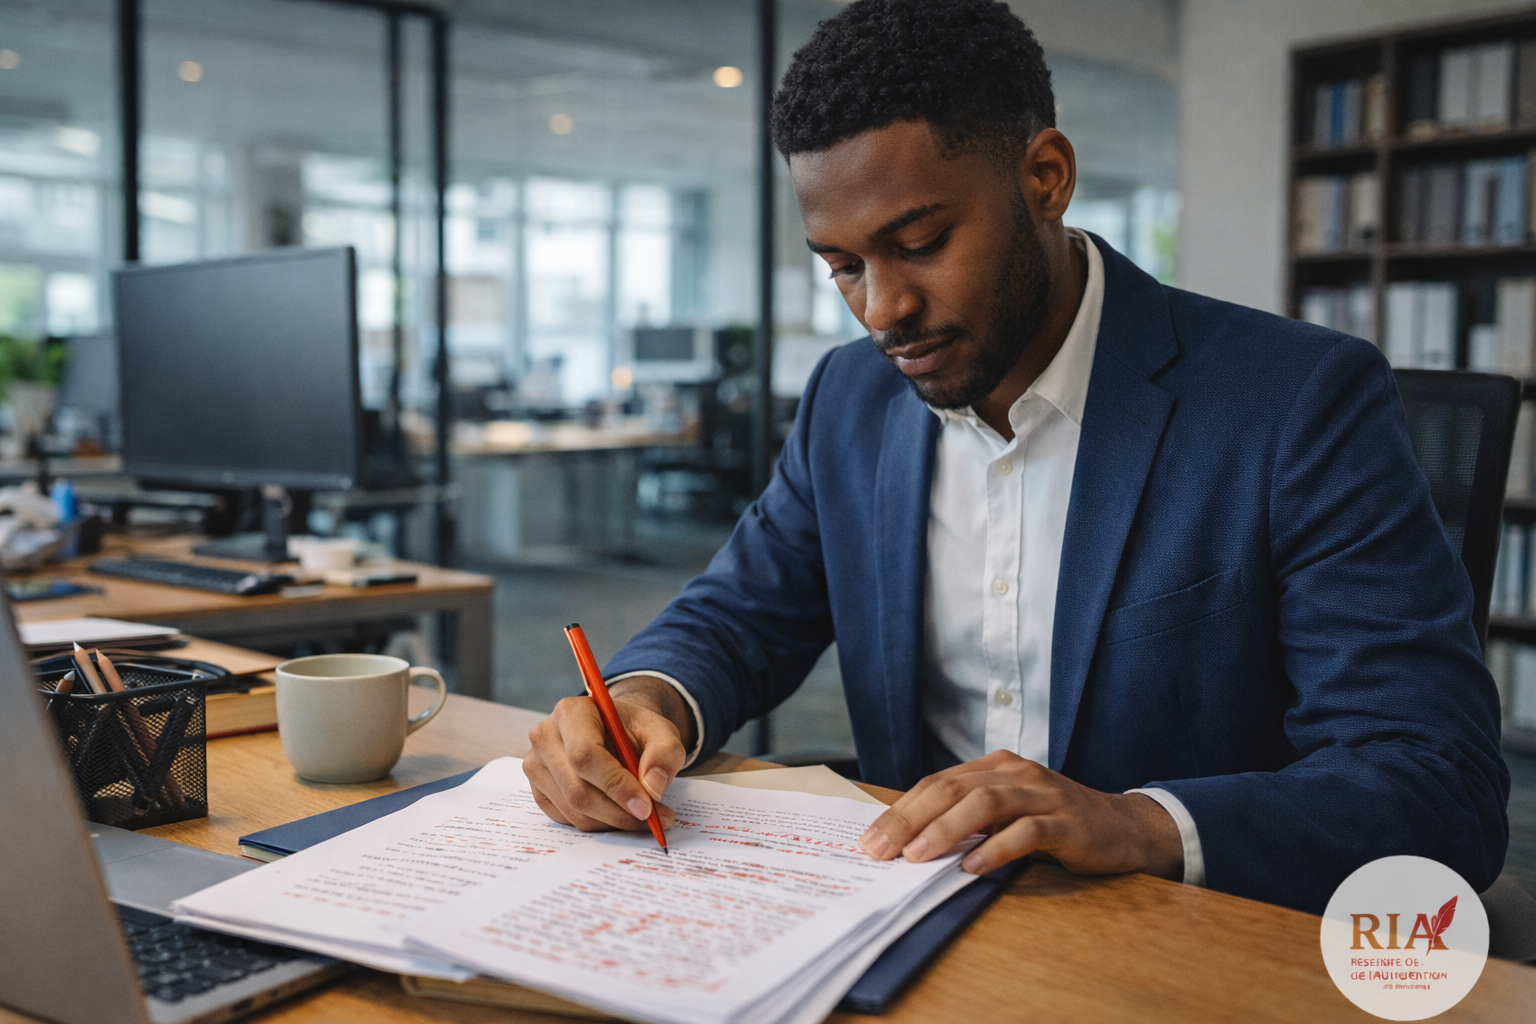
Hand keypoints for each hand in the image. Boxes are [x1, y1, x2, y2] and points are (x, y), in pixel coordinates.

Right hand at [523, 675, 695, 832]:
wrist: (613, 733)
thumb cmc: (633, 730)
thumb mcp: (660, 731)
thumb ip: (664, 753)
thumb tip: (653, 787)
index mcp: (571, 712)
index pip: (586, 755)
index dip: (616, 785)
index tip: (646, 807)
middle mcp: (545, 737)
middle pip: (576, 789)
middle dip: (617, 812)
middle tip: (652, 819)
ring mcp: (536, 765)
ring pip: (573, 809)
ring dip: (612, 821)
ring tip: (643, 816)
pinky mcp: (538, 790)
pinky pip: (567, 819)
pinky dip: (599, 823)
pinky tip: (619, 812)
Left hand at [858, 750, 1182, 878]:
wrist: (1124, 828)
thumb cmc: (1055, 824)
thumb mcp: (1007, 815)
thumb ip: (967, 821)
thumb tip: (908, 845)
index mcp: (994, 767)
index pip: (936, 783)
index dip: (900, 810)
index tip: (869, 840)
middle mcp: (1015, 773)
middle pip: (952, 789)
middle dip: (909, 820)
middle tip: (880, 850)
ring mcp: (1043, 795)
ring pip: (985, 804)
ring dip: (946, 831)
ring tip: (917, 856)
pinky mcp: (1068, 823)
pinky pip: (1027, 832)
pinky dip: (996, 849)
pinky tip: (973, 868)